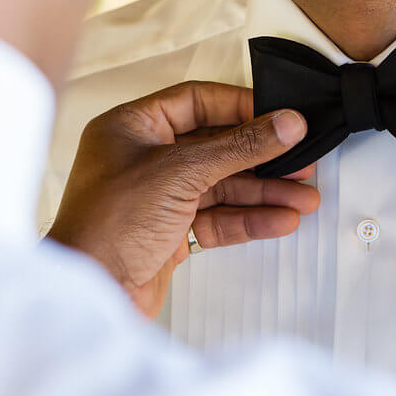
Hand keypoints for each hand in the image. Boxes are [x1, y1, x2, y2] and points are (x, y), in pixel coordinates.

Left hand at [47, 82, 319, 318]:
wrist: (91, 293)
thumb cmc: (109, 225)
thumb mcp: (181, 173)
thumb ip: (239, 147)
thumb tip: (286, 124)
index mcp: (132, 127)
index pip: (196, 102)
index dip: (240, 107)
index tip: (280, 116)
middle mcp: (143, 157)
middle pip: (216, 145)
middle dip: (262, 157)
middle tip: (301, 160)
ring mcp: (158, 196)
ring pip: (222, 185)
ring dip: (264, 191)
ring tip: (304, 197)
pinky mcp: (170, 232)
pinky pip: (218, 216)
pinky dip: (249, 218)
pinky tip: (280, 219)